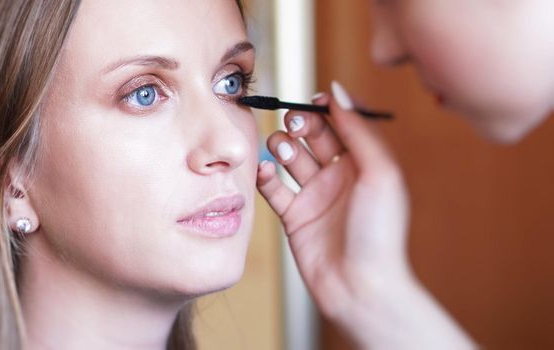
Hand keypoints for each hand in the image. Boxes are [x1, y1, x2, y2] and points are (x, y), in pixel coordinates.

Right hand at [257, 81, 474, 348]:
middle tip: (295, 126)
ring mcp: (314, 194)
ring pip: (289, 156)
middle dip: (300, 124)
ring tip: (283, 153)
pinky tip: (265, 172)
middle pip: (312, 134)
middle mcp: (338, 174)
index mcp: (364, 162)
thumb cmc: (379, 232)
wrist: (361, 286)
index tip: (313, 101)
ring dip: (282, 146)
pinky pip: (273, 187)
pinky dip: (264, 175)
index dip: (326, 108)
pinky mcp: (293, 215)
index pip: (341, 122)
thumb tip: (338, 91)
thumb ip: (358, 129)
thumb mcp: (379, 172)